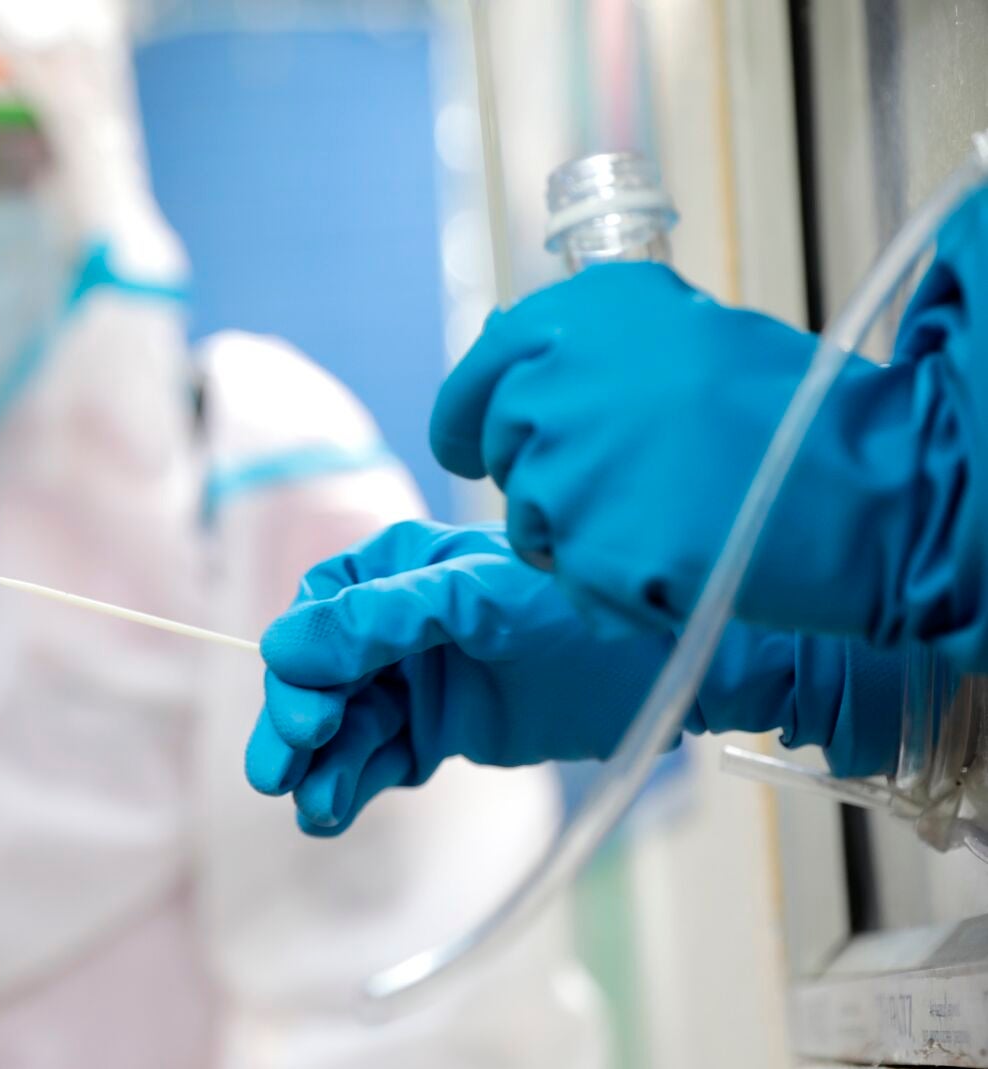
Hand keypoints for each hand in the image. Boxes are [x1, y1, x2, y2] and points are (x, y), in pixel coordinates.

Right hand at [247, 521, 899, 834]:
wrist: (672, 668)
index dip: (301, 661)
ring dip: (321, 765)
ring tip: (315, 808)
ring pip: (343, 725)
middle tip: (283, 769)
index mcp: (398, 569)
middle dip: (297, 722)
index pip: (319, 610)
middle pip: (318, 675)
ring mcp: (416, 680)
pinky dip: (351, 785)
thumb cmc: (584, 611)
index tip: (305, 709)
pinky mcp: (439, 733)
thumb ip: (385, 620)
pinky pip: (378, 760)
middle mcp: (396, 624)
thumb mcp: (481, 602)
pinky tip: (330, 812)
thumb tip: (286, 646)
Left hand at [428, 261, 961, 647]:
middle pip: (505, 452)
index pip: (482, 373)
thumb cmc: (790, 408)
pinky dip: (618, 587)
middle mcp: (556, 381)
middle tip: (628, 488)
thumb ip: (594, 351)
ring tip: (672, 520)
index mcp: (580, 315)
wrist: (867, 481)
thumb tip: (515, 365)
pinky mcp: (588, 548)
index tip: (465, 445)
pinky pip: (576, 582)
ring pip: (531, 523)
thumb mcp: (685, 336)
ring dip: (580, 535)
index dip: (468, 417)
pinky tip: (683, 561)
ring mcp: (566, 469)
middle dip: (544, 478)